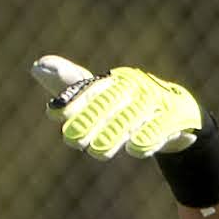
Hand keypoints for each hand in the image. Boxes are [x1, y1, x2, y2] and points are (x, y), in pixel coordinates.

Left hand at [38, 55, 203, 160]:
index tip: (55, 114)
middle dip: (91, 119)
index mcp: (116, 80)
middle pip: (111, 101)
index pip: (92, 88)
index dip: (74, 100)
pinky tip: (135, 149)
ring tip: (97, 152)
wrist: (181, 114)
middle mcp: (137, 87)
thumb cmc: (132, 105)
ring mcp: (158, 101)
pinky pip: (163, 126)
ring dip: (115, 133)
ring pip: (134, 116)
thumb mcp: (102, 96)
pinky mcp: (178, 117)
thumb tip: (37, 65)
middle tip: (71, 140)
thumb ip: (72, 85)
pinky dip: (150, 137)